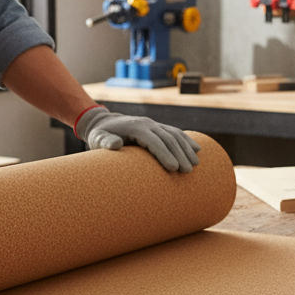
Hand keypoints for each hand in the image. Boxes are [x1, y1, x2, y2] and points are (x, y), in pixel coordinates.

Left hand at [76, 105, 199, 172]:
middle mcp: (148, 123)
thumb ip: (105, 142)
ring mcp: (154, 124)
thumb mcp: (98, 139)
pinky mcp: (158, 128)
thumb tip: (116, 144)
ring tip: (195, 165)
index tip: (173, 168)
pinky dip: (187, 141)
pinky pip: (176, 132)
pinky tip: (197, 150)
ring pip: (175, 135)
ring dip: (186, 149)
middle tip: (187, 172)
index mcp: (136, 127)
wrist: (104, 122)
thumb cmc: (100, 135)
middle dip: (179, 155)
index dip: (164, 154)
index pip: (154, 140)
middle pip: (168, 138)